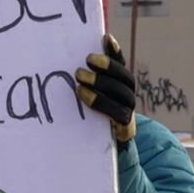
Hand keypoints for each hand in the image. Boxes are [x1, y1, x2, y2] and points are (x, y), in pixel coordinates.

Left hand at [76, 33, 135, 148]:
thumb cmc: (88, 121)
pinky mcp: (124, 129)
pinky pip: (118, 114)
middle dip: (107, 67)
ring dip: (101, 83)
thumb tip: (65, 57)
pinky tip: (83, 95)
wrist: (99, 154)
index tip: (105, 38)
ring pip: (123, 95)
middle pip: (125, 79)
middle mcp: (128, 97)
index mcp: (121, 86)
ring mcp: (129, 113)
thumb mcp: (86, 99)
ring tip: (79, 78)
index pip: (121, 65)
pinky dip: (101, 103)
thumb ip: (83, 82)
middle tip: (87, 61)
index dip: (115, 52)